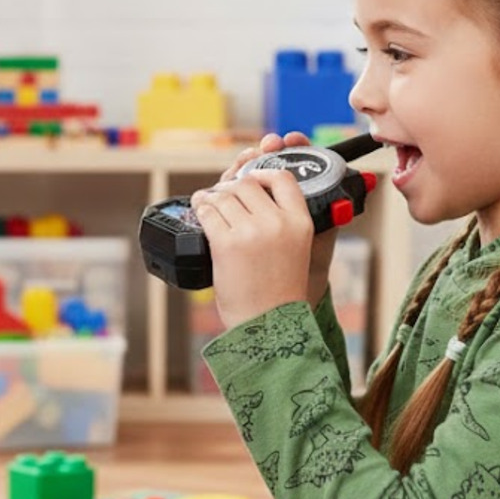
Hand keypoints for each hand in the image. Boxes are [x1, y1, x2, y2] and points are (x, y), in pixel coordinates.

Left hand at [208, 131, 337, 312]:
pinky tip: (200, 208)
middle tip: (224, 196)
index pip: (283, 178)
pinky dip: (201, 207)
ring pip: (225, 195)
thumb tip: (250, 195)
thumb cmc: (279, 291)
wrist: (269, 326)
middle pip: (248, 184)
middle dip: (233, 187)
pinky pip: (208, 211)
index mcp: (300, 222)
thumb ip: (280, 221)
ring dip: (213, 197)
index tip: (252, 180)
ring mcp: (251, 231)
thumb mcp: (294, 249)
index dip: (263, 173)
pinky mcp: (225, 242)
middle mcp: (277, 222)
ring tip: (208, 202)